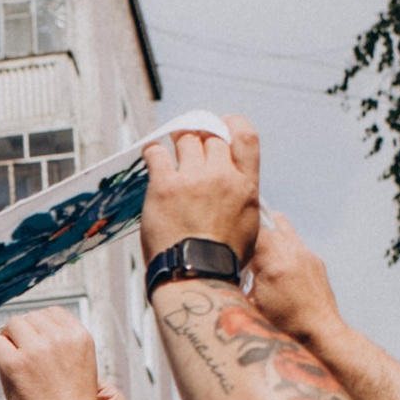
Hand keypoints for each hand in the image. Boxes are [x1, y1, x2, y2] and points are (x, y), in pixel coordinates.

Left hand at [0, 309, 117, 399]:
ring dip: (9, 338)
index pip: (53, 313)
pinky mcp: (15, 364)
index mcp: (79, 337)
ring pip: (13, 325)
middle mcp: (59, 338)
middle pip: (32, 317)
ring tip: (12, 358)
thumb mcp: (80, 367)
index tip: (35, 339)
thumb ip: (63, 346)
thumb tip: (34, 330)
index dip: (41, 324)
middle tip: (21, 352)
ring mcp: (36, 350)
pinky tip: (3, 365)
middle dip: (24, 332)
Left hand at [139, 115, 260, 276]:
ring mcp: (193, 179)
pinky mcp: (165, 186)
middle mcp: (222, 176)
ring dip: (177, 142)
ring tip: (169, 149)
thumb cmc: (220, 261)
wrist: (196, 275)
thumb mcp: (248, 227)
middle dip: (199, 137)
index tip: (222, 126)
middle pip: (211, 137)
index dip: (232, 124)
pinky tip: (151, 157)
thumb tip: (235, 189)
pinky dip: (153, 151)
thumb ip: (242, 199)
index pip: (246, 137)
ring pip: (185, 140)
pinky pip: (157, 153)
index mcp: (246, 186)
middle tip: (187, 143)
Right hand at [241, 205, 337, 346]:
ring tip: (258, 257)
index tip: (227, 239)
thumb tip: (217, 274)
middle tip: (241, 244)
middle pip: (270, 219)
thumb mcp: (250, 308)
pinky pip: (295, 244)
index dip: (237, 231)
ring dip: (269, 237)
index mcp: (274, 264)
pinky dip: (282, 250)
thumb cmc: (286, 329)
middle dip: (254, 229)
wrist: (322, 337)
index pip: (252, 228)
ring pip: (284, 228)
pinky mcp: (315, 262)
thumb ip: (235, 285)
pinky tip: (276, 272)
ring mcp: (307, 255)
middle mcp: (293, 253)